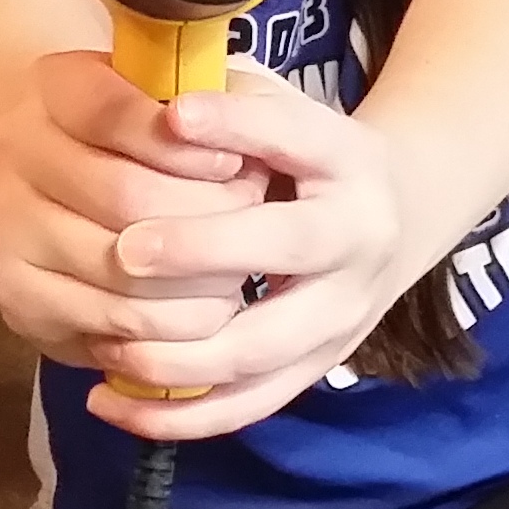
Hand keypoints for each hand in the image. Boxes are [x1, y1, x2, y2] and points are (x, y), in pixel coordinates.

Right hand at [0, 50, 268, 369]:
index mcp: (57, 87)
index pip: (115, 112)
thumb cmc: (132, 140)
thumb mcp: (162, 99)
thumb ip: (202, 108)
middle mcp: (18, 152)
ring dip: (199, 278)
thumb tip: (249, 150)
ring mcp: (11, 229)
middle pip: (124, 194)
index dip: (185, 146)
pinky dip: (175, 323)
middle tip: (254, 223)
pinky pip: (114, 322)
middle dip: (206, 215)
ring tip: (239, 274)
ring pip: (124, 268)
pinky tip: (205, 311)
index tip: (237, 160)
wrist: (48, 185)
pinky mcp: (20, 298)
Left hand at [80, 65, 412, 438]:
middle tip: (126, 250)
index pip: (293, 135)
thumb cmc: (308, 152)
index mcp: (347, 159)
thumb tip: (151, 93)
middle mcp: (356, 238)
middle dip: (204, 253)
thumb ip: (227, 97)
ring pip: (262, 348)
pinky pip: (247, 405)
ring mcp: (341, 313)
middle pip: (285, 250)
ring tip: (108, 342)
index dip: (235, 125)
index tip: (172, 115)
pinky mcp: (316, 365)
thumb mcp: (284, 105)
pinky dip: (179, 415)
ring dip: (180, 354)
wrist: (400, 213)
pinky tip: (110, 402)